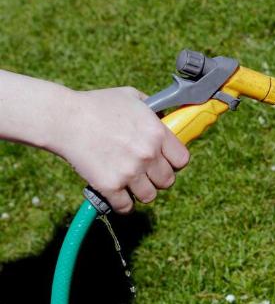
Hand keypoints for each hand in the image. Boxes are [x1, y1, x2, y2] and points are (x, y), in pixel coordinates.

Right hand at [50, 87, 189, 213]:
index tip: (164, 162)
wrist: (63, 118)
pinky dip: (122, 204)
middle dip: (156, 178)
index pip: (182, 160)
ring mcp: (129, 172)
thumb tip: (166, 118)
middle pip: (167, 181)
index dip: (173, 162)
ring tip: (130, 183)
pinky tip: (117, 195)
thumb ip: (153, 109)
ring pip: (149, 196)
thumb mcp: (131, 97)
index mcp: (157, 133)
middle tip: (143, 172)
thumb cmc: (97, 105)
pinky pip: (126, 207)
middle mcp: (148, 154)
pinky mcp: (110, 186)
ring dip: (140, 192)